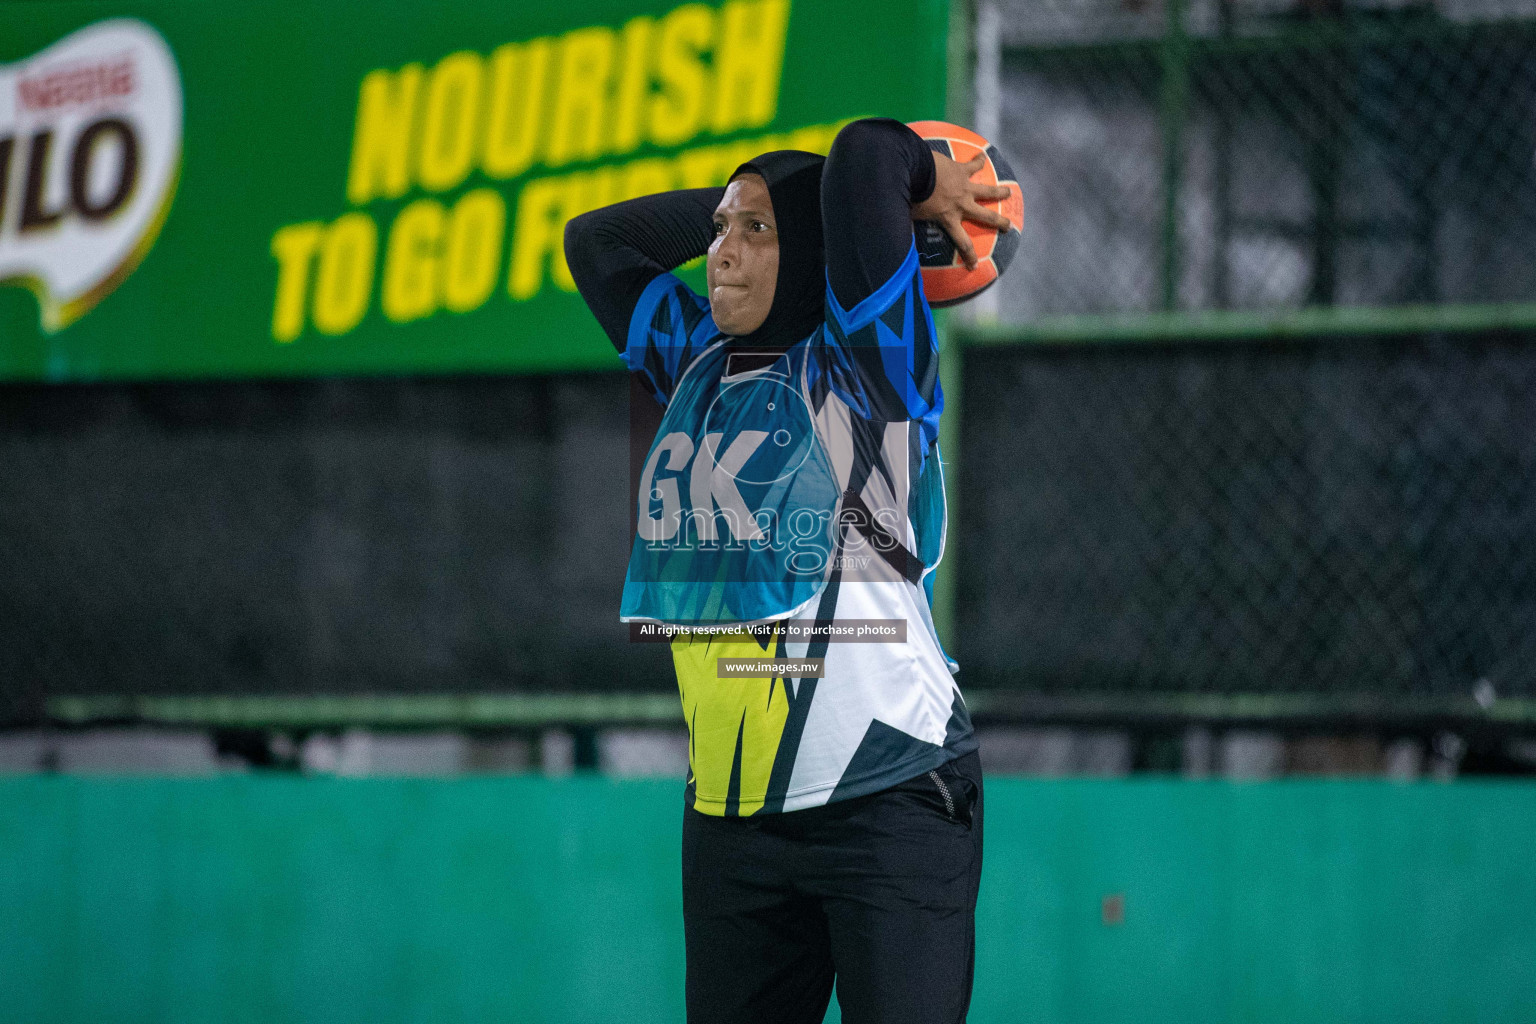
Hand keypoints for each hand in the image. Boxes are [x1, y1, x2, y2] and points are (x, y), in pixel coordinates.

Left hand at [911, 151, 1015, 270]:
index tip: (974, 266)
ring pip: (988, 191)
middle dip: (999, 223)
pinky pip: (974, 165)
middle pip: (986, 216)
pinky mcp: (962, 170)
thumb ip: (912, 226)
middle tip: (1009, 227)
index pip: (963, 243)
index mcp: (949, 219)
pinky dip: (979, 160)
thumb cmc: (911, 196)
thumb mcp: (912, 217)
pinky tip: (983, 155)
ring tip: (1008, 192)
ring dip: (999, 192)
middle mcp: (962, 205)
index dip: (970, 256)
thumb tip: (900, 236)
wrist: (914, 171)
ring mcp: (965, 187)